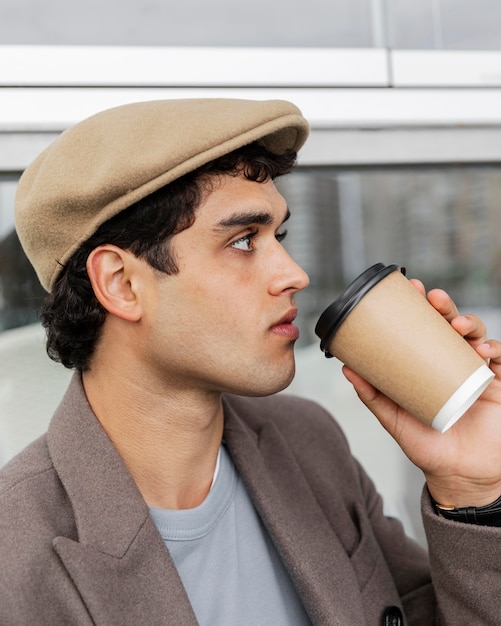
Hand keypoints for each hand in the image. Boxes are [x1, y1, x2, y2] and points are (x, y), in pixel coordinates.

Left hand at [342, 280, 500, 507]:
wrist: (459, 477)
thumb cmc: (427, 445)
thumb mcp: (393, 418)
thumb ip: (372, 395)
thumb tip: (346, 368)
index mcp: (428, 365)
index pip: (425, 329)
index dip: (421, 307)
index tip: (413, 288)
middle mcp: (451, 363)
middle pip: (451, 326)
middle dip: (445, 307)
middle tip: (434, 298)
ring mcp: (475, 372)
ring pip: (476, 337)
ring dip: (470, 324)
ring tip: (457, 326)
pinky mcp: (497, 386)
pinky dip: (495, 350)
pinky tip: (484, 350)